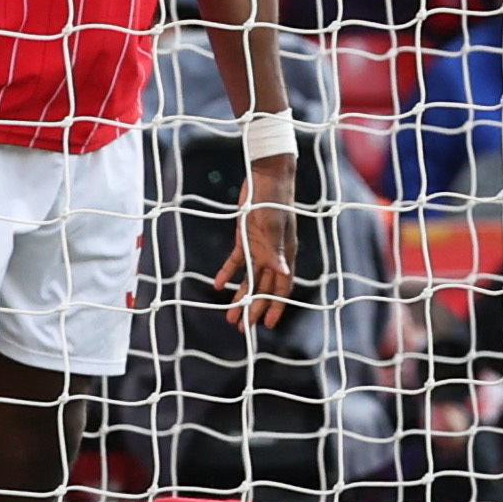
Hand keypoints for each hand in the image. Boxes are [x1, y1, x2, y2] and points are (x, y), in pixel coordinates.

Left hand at [214, 134, 298, 327]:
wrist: (266, 175)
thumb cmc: (274, 199)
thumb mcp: (273, 226)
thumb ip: (276, 251)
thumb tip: (283, 274)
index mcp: (285, 253)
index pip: (281, 287)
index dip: (275, 306)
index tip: (268, 325)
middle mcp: (274, 253)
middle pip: (263, 287)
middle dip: (254, 308)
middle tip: (242, 327)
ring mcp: (260, 245)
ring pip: (250, 278)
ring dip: (240, 296)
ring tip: (229, 315)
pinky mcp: (246, 236)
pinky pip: (237, 260)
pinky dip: (228, 273)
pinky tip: (218, 285)